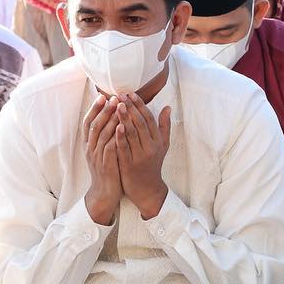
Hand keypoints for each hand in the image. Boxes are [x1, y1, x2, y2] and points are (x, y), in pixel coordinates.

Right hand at [83, 94, 123, 225]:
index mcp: (89, 144)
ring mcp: (97, 157)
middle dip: (104, 110)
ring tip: (118, 107)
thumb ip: (107, 135)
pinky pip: (109, 148)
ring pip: (101, 134)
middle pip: (94, 125)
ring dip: (109, 119)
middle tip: (113, 97)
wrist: (105, 193)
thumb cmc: (108, 168)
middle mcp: (90, 149)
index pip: (89, 122)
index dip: (94, 109)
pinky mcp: (106, 164)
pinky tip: (122, 127)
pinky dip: (114, 136)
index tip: (103, 96)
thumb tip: (114, 117)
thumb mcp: (105, 151)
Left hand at [113, 94, 170, 217]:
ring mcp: (141, 156)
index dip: (140, 105)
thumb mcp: (163, 146)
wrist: (147, 189)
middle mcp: (151, 147)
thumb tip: (167, 107)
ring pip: (133, 133)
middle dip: (131, 108)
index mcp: (158, 140)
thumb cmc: (153, 165)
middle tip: (121, 95)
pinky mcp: (130, 164)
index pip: (149, 119)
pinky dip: (121, 136)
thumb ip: (164, 126)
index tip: (131, 94)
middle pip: (141, 123)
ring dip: (125, 118)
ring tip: (117, 105)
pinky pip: (125, 148)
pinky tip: (116, 126)